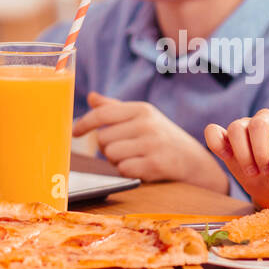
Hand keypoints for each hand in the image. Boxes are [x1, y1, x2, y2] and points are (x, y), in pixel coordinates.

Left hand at [73, 92, 228, 192]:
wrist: (194, 161)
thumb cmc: (162, 138)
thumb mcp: (143, 118)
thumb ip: (115, 108)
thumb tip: (91, 97)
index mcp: (142, 109)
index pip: (103, 114)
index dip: (84, 123)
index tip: (74, 132)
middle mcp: (147, 124)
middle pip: (104, 139)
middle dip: (109, 148)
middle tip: (127, 150)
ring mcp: (152, 144)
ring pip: (111, 155)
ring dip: (118, 161)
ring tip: (136, 158)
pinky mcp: (156, 164)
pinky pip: (124, 169)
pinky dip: (129, 172)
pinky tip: (143, 167)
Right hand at [204, 108, 268, 205]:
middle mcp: (267, 117)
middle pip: (258, 126)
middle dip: (260, 154)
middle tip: (264, 173)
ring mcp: (245, 123)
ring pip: (236, 128)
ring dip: (242, 154)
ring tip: (252, 172)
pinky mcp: (226, 134)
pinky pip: (213, 132)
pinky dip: (215, 144)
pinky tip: (227, 158)